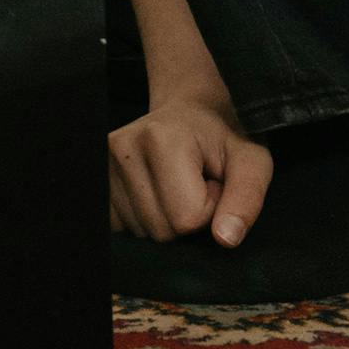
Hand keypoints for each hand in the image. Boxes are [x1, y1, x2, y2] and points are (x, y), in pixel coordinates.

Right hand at [106, 90, 272, 246]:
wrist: (189, 110)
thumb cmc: (222, 136)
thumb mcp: (252, 161)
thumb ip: (246, 198)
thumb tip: (225, 239)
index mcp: (162, 139)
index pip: (187, 218)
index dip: (211, 208)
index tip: (214, 181)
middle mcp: (123, 148)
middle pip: (161, 230)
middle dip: (188, 218)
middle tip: (198, 184)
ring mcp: (103, 163)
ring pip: (142, 232)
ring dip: (168, 219)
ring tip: (179, 187)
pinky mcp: (97, 178)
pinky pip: (122, 227)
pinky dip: (145, 220)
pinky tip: (157, 193)